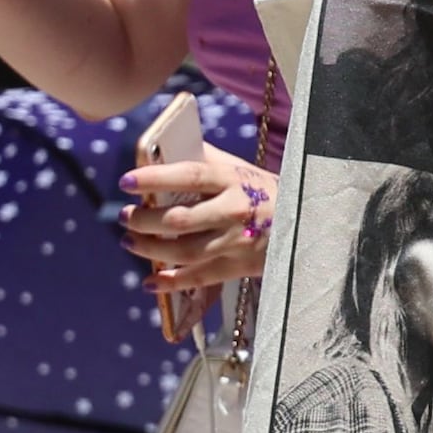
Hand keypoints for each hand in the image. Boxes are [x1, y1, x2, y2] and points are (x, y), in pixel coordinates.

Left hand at [122, 147, 273, 339]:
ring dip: (150, 249)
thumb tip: (163, 149)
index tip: (125, 182)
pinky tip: (151, 280)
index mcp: (232, 179)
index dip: (154, 179)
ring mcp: (237, 242)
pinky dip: (172, 283)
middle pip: (180, 219)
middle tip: (124, 216)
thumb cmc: (263, 191)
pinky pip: (200, 278)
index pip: (188, 175)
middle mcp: (234, 210)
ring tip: (130, 241)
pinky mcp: (239, 267)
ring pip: (185, 251)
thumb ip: (204, 159)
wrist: (308, 222)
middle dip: (144, 219)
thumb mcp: (239, 169)